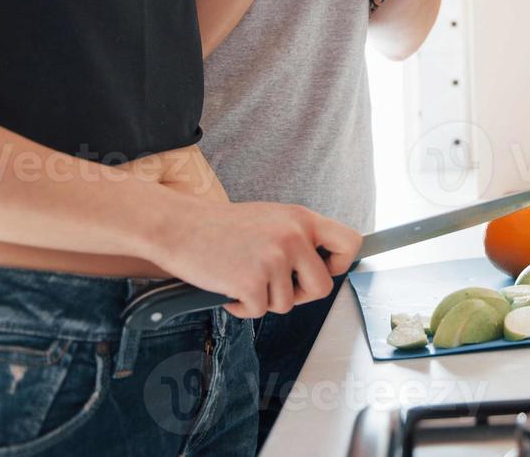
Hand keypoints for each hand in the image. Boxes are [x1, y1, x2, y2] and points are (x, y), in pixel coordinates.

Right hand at [154, 200, 361, 315]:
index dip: (339, 264)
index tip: (323, 270)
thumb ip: (297, 237)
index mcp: (301, 219)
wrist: (179, 227)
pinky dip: (243, 307)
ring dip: (264, 298)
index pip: (349, 243)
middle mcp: (294, 237)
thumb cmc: (220, 226)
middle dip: (299, 295)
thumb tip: (322, 264)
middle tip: (274, 286)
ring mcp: (274, 260)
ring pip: (287, 303)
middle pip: (322, 287)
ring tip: (242, 276)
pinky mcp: (253, 282)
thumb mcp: (271, 219)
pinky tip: (228, 288)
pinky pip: (259, 311)